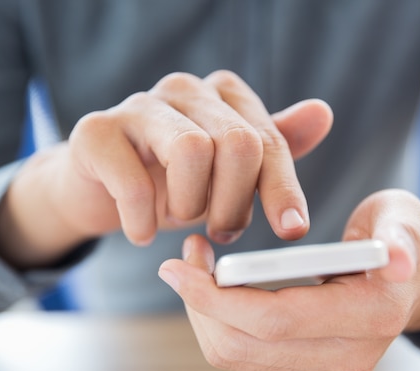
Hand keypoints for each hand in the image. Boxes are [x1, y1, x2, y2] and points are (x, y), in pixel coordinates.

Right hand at [0, 71, 332, 267]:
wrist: (102, 191)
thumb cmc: (175, 182)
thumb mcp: (230, 174)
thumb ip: (271, 150)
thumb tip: (323, 113)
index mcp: (223, 95)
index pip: (268, 140)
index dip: (283, 189)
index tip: (292, 230)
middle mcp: (185, 88)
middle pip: (238, 143)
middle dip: (234, 203)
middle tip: (222, 233)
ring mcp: (138, 105)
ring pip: (192, 151)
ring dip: (191, 206)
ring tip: (181, 220)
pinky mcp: (96, 131)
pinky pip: (134, 183)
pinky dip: (144, 220)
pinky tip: (142, 232)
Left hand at [158, 189, 419, 370]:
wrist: (406, 277)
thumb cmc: (397, 234)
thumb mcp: (405, 217)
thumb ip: (402, 233)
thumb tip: (398, 259)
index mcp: (372, 316)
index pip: (275, 320)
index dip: (217, 296)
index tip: (179, 264)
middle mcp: (349, 355)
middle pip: (244, 345)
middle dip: (200, 301)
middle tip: (184, 255)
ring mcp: (326, 369)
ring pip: (235, 355)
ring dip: (203, 310)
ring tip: (196, 264)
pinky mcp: (307, 368)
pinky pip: (243, 354)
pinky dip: (217, 321)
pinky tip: (215, 285)